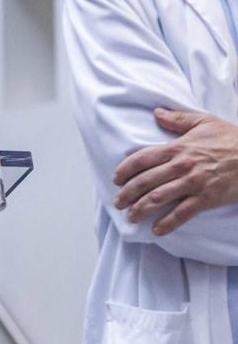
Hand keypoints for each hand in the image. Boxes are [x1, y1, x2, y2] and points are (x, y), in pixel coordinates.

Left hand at [111, 108, 237, 234]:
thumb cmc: (231, 139)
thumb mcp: (204, 122)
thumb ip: (178, 119)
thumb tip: (156, 112)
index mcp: (177, 148)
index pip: (141, 159)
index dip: (125, 170)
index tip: (116, 179)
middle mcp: (181, 166)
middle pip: (145, 181)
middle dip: (127, 194)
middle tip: (118, 202)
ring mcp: (193, 183)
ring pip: (158, 198)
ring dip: (140, 209)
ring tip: (131, 217)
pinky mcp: (207, 198)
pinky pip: (182, 214)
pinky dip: (167, 223)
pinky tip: (156, 230)